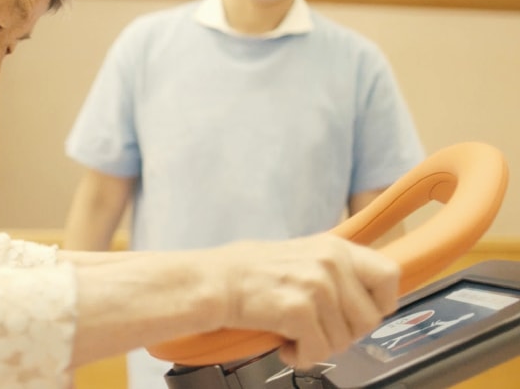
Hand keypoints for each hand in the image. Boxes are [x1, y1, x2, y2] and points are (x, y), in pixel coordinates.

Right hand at [215, 234, 399, 367]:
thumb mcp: (302, 256)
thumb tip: (363, 296)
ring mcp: (317, 285)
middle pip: (369, 318)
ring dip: (318, 346)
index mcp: (335, 247)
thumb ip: (335, 270)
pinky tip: (285, 344)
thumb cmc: (249, 273)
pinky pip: (318, 351)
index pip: (389, 275)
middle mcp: (331, 262)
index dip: (380, 302)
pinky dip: (301, 356)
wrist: (214, 282)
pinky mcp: (299, 309)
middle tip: (316, 329)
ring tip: (293, 333)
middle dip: (344, 334)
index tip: (357, 313)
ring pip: (343, 340)